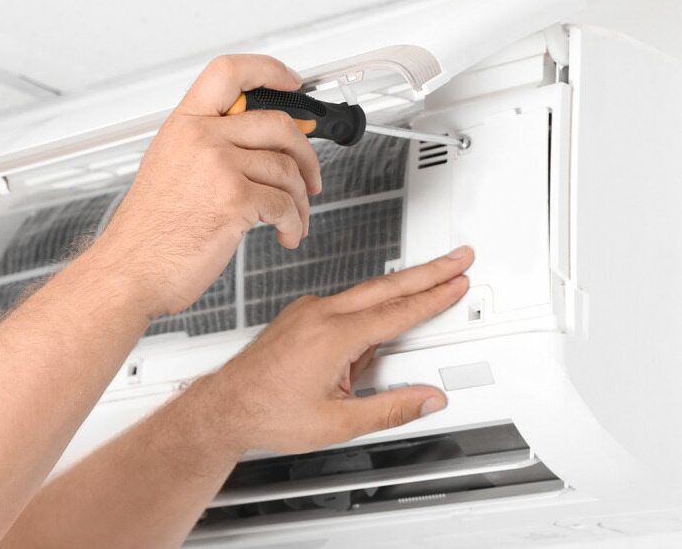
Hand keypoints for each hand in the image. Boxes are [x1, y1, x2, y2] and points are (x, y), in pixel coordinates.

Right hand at [98, 55, 321, 316]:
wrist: (129, 271)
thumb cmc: (150, 231)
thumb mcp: (171, 167)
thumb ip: (211, 146)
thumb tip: (262, 144)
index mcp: (184, 125)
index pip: (229, 72)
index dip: (269, 70)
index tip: (293, 82)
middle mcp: (201, 138)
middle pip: (279, 124)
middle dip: (307, 154)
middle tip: (311, 177)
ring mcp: (218, 167)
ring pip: (287, 169)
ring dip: (300, 201)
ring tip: (292, 220)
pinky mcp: (235, 199)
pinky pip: (286, 203)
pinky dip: (293, 223)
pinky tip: (286, 234)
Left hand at [190, 248, 473, 456]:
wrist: (223, 407)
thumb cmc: (268, 413)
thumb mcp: (337, 423)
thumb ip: (390, 410)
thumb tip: (427, 398)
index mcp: (333, 337)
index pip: (396, 311)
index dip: (433, 296)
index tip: (457, 283)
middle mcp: (321, 315)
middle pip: (388, 286)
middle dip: (429, 271)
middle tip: (459, 257)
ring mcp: (309, 311)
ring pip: (367, 290)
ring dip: (404, 283)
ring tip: (434, 278)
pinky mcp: (302, 314)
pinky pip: (347, 301)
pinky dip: (374, 299)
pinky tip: (384, 313)